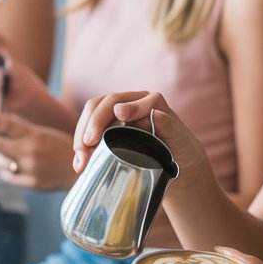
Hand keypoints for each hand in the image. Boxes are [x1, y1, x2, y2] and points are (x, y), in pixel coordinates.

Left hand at [0, 111, 74, 189]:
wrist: (83, 172)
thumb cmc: (60, 148)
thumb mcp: (43, 133)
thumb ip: (22, 130)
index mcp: (33, 134)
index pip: (3, 122)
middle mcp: (29, 151)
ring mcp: (29, 168)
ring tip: (3, 154)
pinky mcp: (30, 183)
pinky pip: (6, 176)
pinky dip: (4, 170)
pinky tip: (10, 166)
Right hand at [72, 90, 208, 181]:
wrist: (180, 164)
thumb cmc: (182, 150)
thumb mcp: (181, 139)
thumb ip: (169, 125)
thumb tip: (153, 114)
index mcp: (148, 101)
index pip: (122, 100)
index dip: (108, 113)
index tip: (101, 132)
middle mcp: (131, 104)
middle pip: (101, 105)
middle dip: (90, 125)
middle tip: (85, 148)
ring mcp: (117, 116)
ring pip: (91, 116)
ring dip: (81, 136)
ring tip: (80, 162)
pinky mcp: (109, 131)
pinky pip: (90, 132)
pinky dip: (82, 147)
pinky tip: (80, 163)